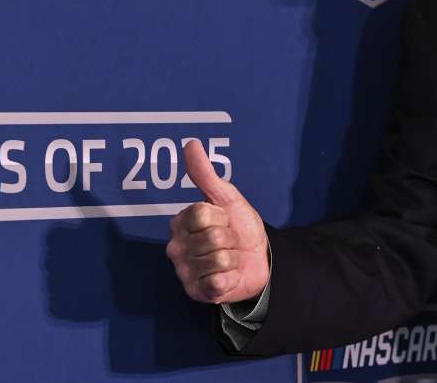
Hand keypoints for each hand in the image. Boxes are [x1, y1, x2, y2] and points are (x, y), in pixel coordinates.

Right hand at [166, 139, 269, 303]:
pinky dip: (231, 278)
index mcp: (181, 222)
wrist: (259, 259)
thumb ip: (206, 174)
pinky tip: (228, 277)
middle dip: (230, 239)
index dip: (222, 216)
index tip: (224, 219)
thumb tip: (191, 144)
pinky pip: (218, 281)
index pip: (201, 214)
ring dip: (233, 259)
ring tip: (230, 259)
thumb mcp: (227, 198)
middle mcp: (176, 247)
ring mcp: (184, 272)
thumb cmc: (240, 227)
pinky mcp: (196, 292)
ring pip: (217, 260)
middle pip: (212, 237)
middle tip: (230, 242)